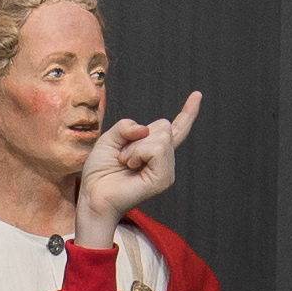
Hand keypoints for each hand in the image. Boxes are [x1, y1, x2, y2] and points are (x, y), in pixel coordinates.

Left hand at [73, 84, 198, 236]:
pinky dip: (138, 152)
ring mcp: (166, 171)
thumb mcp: (109, 139)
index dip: (187, 112)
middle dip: (139, 135)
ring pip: (161, 137)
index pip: (175, 128)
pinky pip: (157, 149)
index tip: (197, 95)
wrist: (94, 195)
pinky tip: (131, 166)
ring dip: (136, 146)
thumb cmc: (100, 172)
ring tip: (127, 162)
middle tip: (124, 156)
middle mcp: (164, 160)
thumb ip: (126, 127)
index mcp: (153, 150)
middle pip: (165, 126)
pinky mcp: (164, 179)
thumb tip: (145, 129)